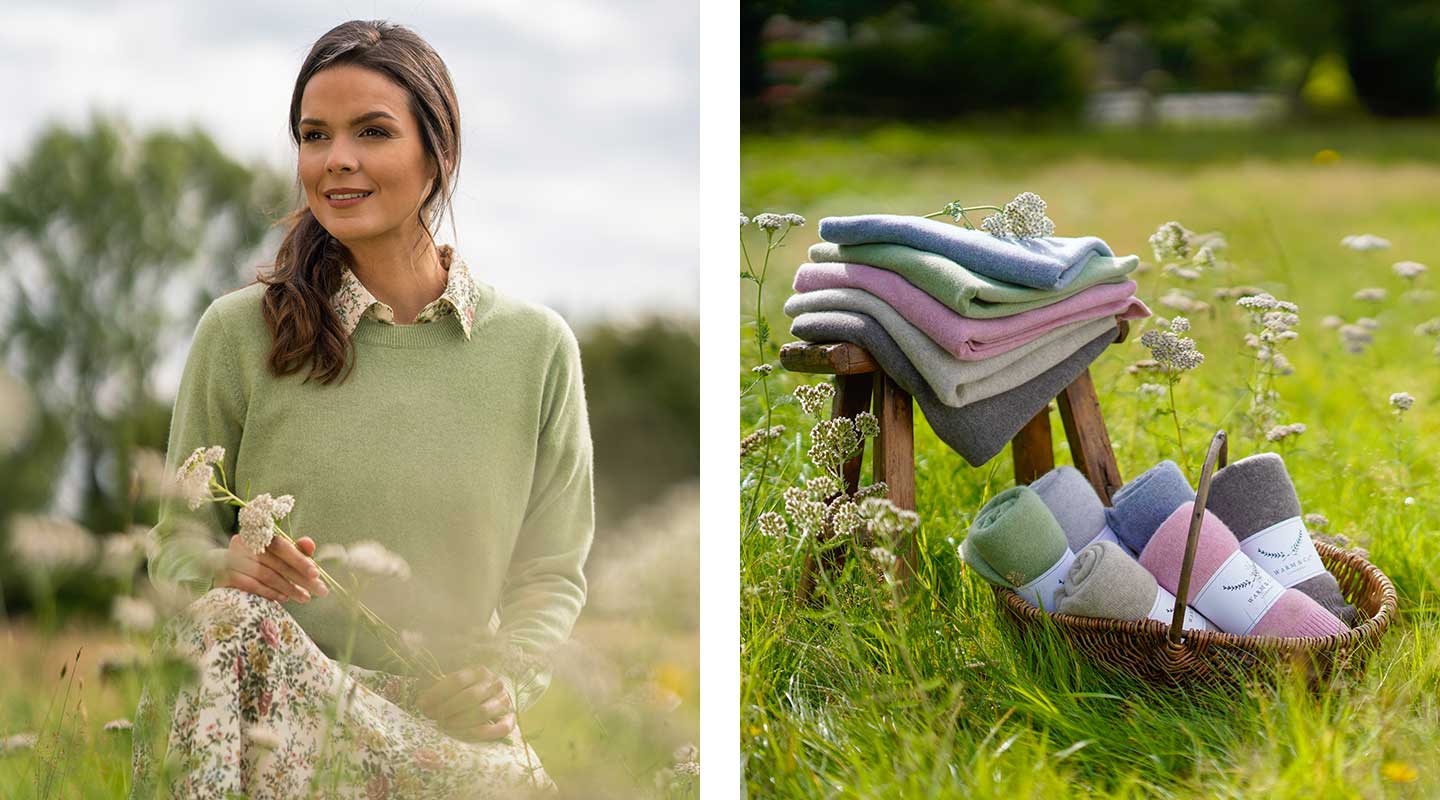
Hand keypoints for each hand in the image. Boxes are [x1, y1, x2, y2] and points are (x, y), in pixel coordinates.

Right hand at [214, 534, 328, 603]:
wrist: (223, 568)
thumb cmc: (258, 559)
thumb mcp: (278, 553)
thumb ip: (295, 549)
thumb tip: (310, 544)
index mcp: (258, 534)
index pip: (281, 546)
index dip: (299, 559)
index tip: (316, 573)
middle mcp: (244, 543)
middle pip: (277, 563)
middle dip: (300, 578)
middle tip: (319, 590)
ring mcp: (232, 559)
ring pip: (266, 575)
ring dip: (288, 588)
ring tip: (304, 597)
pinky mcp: (225, 575)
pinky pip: (251, 585)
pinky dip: (270, 592)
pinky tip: (284, 598)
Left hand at [416, 665, 515, 741]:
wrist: (487, 701)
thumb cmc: (460, 693)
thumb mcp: (449, 683)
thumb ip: (435, 686)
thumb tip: (420, 700)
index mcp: (479, 671)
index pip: (457, 680)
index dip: (437, 693)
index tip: (421, 704)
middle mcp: (494, 683)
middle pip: (469, 696)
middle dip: (447, 709)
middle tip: (433, 717)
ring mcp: (504, 701)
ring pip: (483, 712)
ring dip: (460, 722)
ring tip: (444, 726)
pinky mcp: (510, 719)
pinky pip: (501, 728)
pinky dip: (484, 733)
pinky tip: (466, 734)